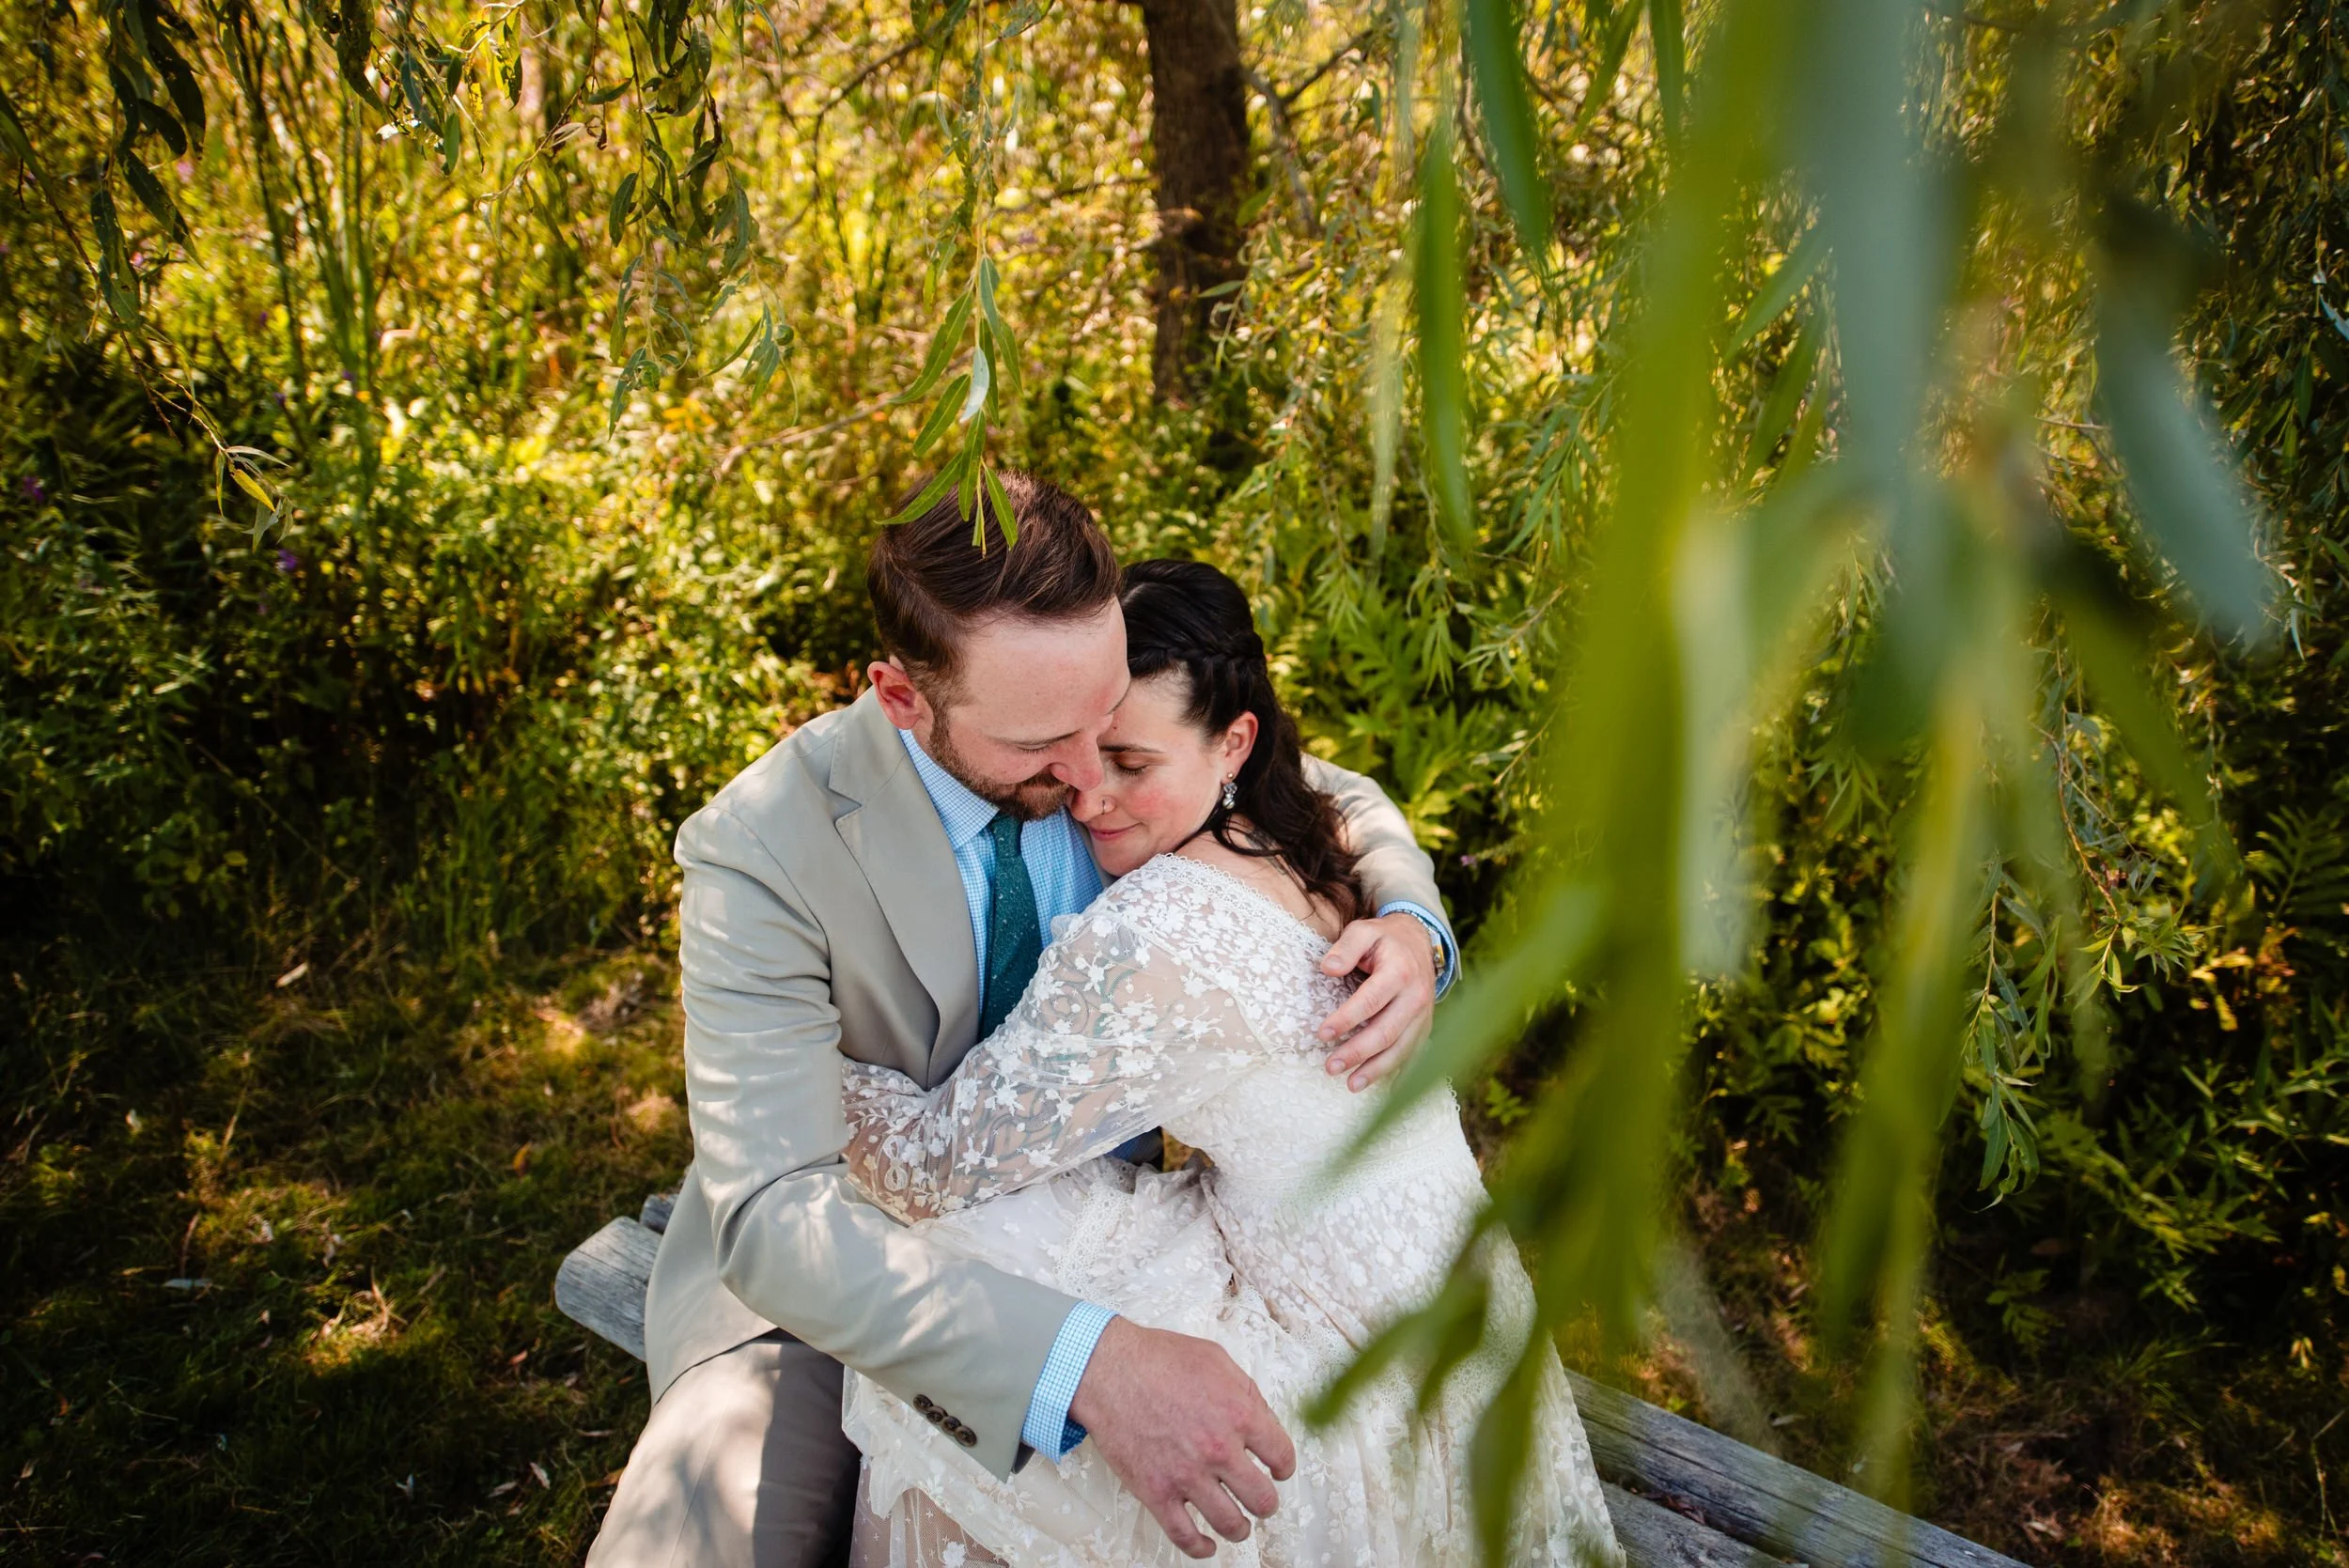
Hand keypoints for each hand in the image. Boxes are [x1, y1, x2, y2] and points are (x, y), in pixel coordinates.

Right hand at [1067, 1316, 1294, 1557]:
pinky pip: (1184, 1535)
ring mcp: (1187, 1475)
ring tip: (1239, 1524)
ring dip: (1240, 1528)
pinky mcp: (1156, 1492)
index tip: (1279, 1470)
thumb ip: (1247, 1392)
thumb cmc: (1157, 1359)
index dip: (1284, 1466)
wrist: (1108, 1370)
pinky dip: (1200, 1547)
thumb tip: (1264, 1421)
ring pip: (1230, 1523)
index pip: (1281, 1455)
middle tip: (1261, 1500)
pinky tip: (1207, 1544)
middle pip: (1263, 1498)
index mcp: (1239, 1414)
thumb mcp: (1215, 1360)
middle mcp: (1218, 1449)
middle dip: (1266, 1503)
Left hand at [1315, 912, 1439, 1089]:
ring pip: (1400, 1048)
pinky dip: (1394, 1072)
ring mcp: (1424, 1015)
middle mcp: (1416, 997)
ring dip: (1375, 1070)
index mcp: (1400, 972)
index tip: (1322, 1034)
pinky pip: (1411, 1053)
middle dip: (1357, 1052)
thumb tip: (1328, 968)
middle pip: (1386, 1031)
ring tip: (1351, 1084)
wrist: (1420, 942)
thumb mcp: (1365, 930)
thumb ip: (1346, 947)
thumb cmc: (1386, 939)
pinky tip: (1377, 1085)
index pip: (1371, 1001)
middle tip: (1330, 1066)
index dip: (1346, 1019)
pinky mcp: (1424, 1027)